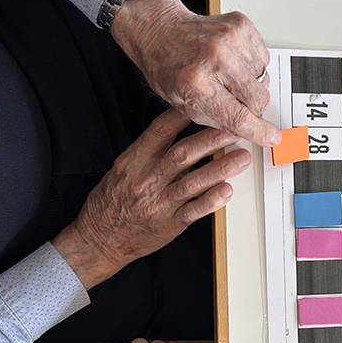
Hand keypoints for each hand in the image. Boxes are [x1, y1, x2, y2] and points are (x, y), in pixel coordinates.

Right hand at [52, 108, 249, 288]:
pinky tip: (227, 191)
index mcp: (135, 160)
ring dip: (220, 168)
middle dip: (211, 140)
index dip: (184, 116)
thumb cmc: (112, 201)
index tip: (206, 104)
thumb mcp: (124, 168)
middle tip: (235, 129)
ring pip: (192, 181)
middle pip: (182, 154)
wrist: (100, 238)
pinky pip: (193, 211)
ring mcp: (159, 203)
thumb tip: (179, 130)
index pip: (161, 131)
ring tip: (242, 158)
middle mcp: (147, 179)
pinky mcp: (169, 224)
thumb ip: (150, 150)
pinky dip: (211, 200)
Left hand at [110, 0, 279, 146]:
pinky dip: (253, 65)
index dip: (260, 132)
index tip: (271, 137)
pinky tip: (234, 62)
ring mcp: (229, 39)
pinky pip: (264, 58)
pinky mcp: (240, 25)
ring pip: (263, 79)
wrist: (160, 30)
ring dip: (251, 84)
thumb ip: (216, 120)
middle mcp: (215, 59)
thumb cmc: (167, 66)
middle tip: (237, 101)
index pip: (241, 117)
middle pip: (259, 99)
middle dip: (253, 107)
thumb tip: (248, 130)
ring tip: (229, 77)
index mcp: (196, 83)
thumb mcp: (183, 104)